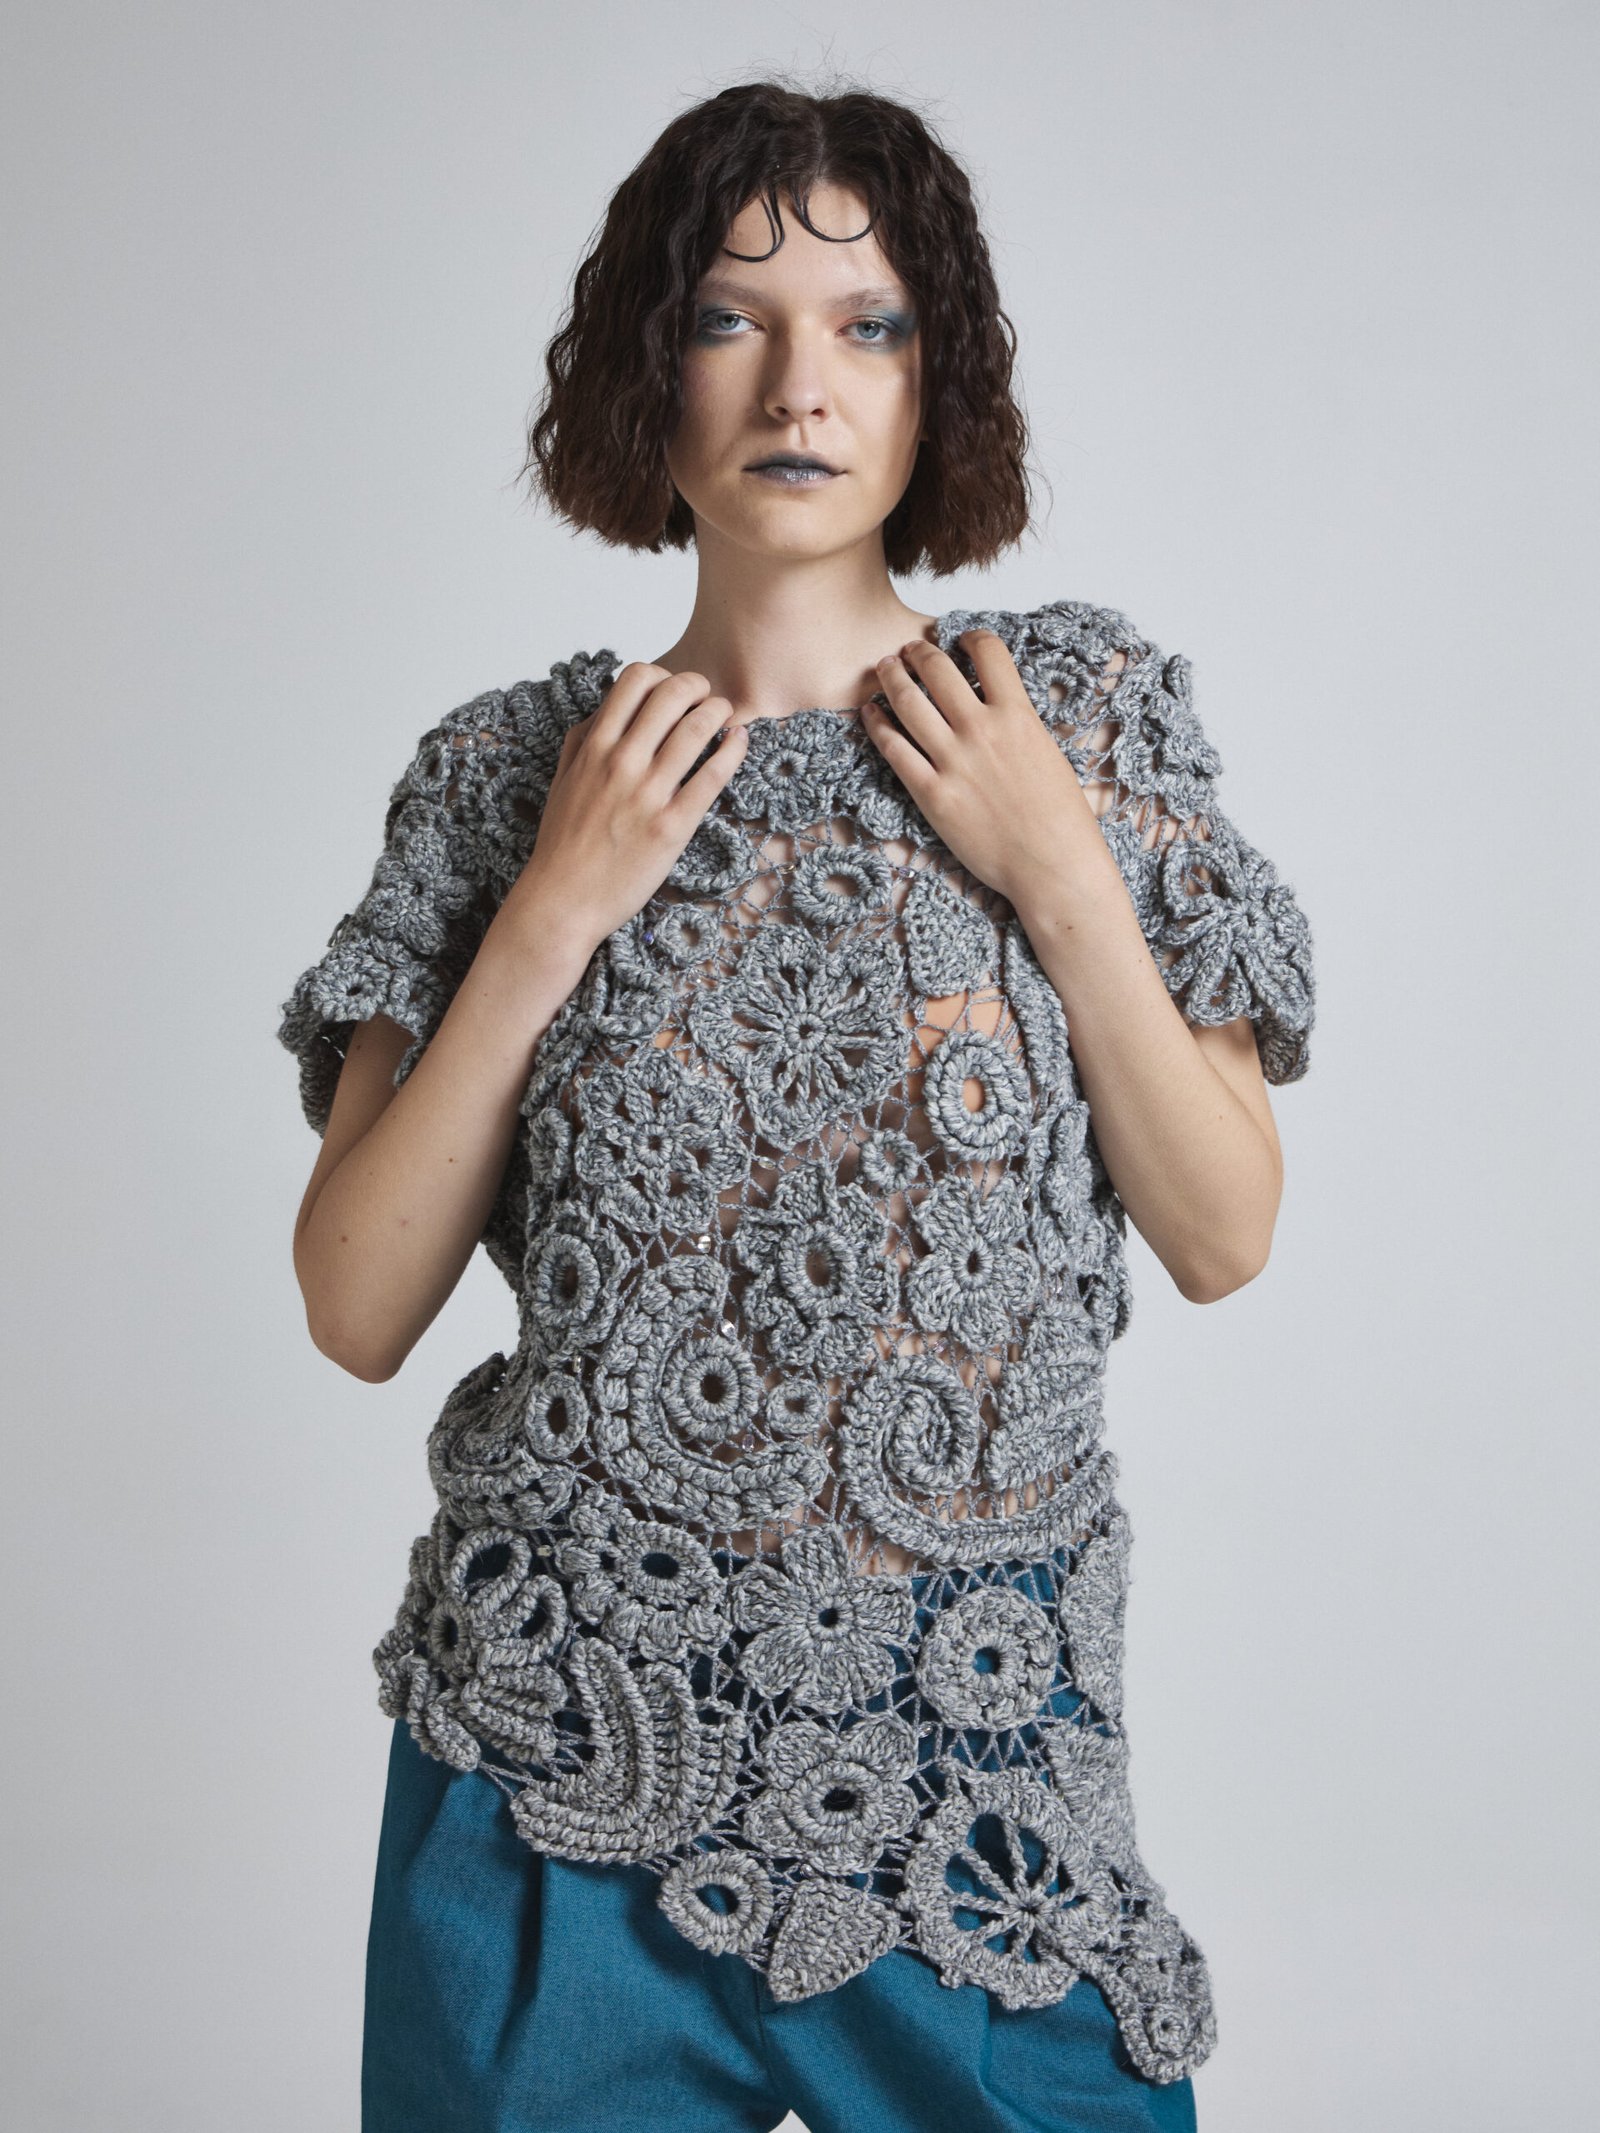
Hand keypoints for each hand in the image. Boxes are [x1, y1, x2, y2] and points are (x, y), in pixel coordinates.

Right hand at [503, 663, 747, 953]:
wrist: (563, 900)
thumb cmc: (562, 845)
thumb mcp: (562, 781)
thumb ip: (582, 741)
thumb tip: (604, 711)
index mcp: (594, 747)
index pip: (635, 679)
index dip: (663, 675)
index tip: (673, 690)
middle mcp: (621, 762)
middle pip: (672, 693)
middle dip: (698, 687)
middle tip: (707, 698)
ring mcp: (648, 793)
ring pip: (697, 727)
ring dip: (720, 712)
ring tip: (727, 717)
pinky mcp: (673, 825)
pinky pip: (712, 775)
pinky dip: (733, 751)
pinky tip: (739, 743)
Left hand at [861, 630, 1096, 906]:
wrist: (1052, 866)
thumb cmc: (1061, 818)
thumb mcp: (1048, 753)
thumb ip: (1019, 723)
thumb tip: (1000, 704)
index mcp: (1018, 716)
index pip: (989, 651)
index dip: (971, 637)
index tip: (961, 639)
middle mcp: (982, 731)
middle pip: (938, 669)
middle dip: (920, 651)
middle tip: (911, 649)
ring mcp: (954, 763)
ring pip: (909, 702)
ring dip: (892, 677)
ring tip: (886, 667)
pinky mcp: (932, 795)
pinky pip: (894, 749)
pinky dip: (878, 725)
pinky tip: (871, 713)